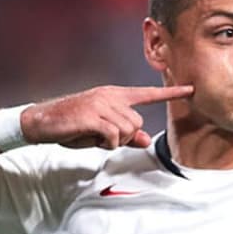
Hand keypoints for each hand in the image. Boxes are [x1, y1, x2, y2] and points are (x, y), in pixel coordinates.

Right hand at [21, 84, 193, 148]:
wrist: (41, 122)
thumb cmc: (72, 126)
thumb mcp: (101, 131)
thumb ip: (126, 135)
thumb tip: (147, 139)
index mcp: (114, 95)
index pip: (147, 94)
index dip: (170, 94)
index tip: (191, 89)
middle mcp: (110, 96)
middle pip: (137, 124)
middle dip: (123, 137)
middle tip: (101, 137)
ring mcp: (102, 104)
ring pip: (127, 131)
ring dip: (112, 141)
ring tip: (92, 135)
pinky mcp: (93, 116)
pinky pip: (113, 136)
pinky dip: (104, 144)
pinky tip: (89, 138)